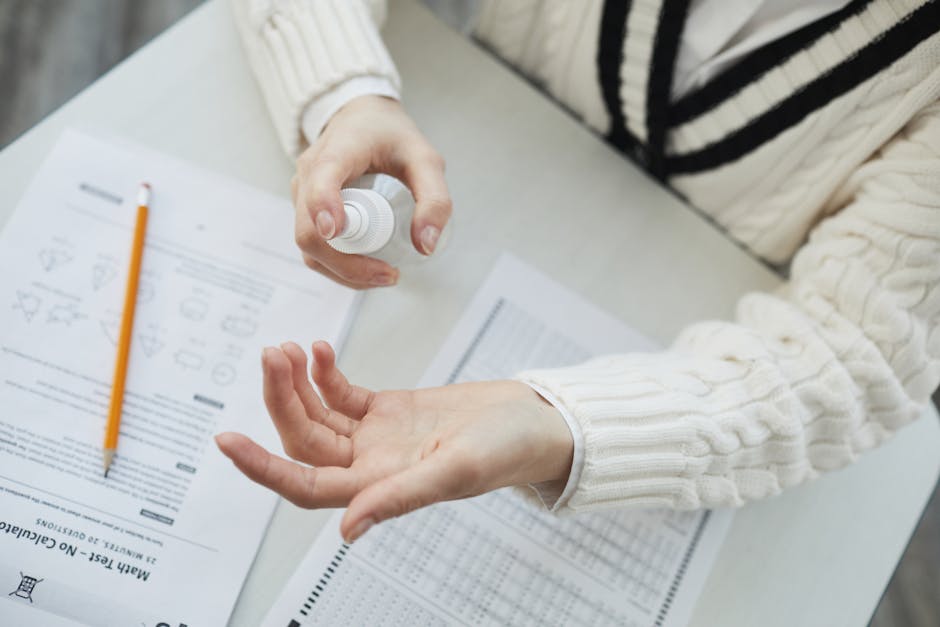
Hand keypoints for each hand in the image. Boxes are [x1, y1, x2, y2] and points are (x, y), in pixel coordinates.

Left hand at [215, 341, 572, 542]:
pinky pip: (342, 394)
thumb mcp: (456, 470)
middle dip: (281, 400)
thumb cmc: (508, 450)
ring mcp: (377, 438)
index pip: (306, 487)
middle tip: (272, 356)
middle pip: (304, 439)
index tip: (227, 442)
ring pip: (318, 414)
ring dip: (297, 382)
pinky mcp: (388, 411)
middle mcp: (371, 466)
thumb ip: (400, 497)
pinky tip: (318, 351)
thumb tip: (347, 532)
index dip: (264, 469)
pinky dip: (325, 373)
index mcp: (381, 488)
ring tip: (288, 348)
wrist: (534, 420)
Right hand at [292, 95, 451, 288]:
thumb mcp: (425, 159)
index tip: (337, 231)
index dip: (323, 207)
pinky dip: (339, 267)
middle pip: (310, 232)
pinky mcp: (305, 212)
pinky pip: (314, 249)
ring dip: (344, 272)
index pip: (320, 180)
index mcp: (337, 151)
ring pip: (309, 248)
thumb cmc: (391, 137)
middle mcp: (309, 175)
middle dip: (348, 264)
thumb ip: (434, 199)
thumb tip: (425, 246)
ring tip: (385, 275)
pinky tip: (368, 270)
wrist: (361, 120)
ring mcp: (302, 195)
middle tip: (391, 274)